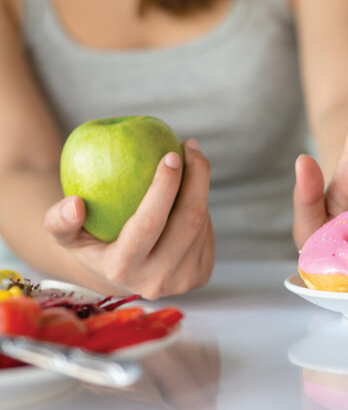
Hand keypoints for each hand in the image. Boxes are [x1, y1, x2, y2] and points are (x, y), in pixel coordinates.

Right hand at [44, 139, 213, 299]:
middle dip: (197, 177)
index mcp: (121, 269)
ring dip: (200, 187)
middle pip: (188, 221)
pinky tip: (191, 190)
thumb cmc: (93, 241)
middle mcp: (156, 281)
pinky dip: (201, 205)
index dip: (164, 186)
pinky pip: (208, 232)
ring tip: (191, 162)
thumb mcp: (67, 234)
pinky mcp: (201, 276)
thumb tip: (75, 204)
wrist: (121, 274)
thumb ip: (59, 220)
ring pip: (202, 223)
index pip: (149, 223)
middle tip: (190, 146)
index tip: (171, 154)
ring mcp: (183, 281)